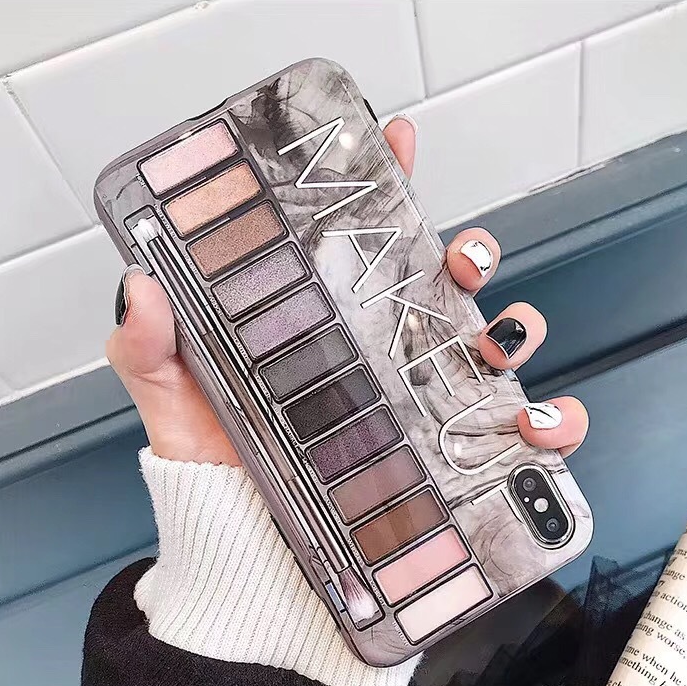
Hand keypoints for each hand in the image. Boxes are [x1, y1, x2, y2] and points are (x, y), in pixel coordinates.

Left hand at [107, 117, 587, 464]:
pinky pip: (512, 433)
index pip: (363, 238)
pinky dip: (546, 426)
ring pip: (494, 342)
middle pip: (446, 279)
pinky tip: (540, 428)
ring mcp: (420, 398)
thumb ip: (151, 345)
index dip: (385, 181)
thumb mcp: (175, 399)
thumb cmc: (217, 467)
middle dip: (471, 253)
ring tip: (505, 341)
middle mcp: (383, 349)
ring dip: (519, 328)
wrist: (246, 546)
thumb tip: (140, 286)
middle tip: (463, 259)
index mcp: (328, 319)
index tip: (395, 139)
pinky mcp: (447, 452)